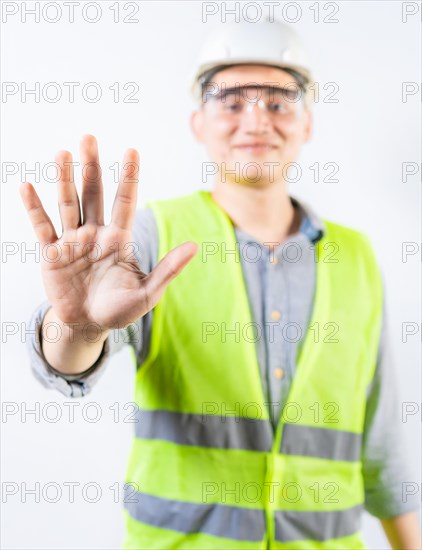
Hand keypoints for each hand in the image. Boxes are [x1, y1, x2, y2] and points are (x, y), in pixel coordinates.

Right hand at [20, 135, 197, 331]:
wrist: (88, 325)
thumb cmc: (119, 309)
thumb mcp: (147, 292)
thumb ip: (168, 269)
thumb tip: (194, 247)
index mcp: (119, 240)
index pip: (125, 202)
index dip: (129, 177)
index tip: (132, 150)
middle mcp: (95, 234)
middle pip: (93, 194)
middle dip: (91, 167)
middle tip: (90, 137)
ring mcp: (72, 241)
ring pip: (68, 204)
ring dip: (64, 179)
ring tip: (63, 153)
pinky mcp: (52, 254)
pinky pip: (42, 227)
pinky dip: (34, 208)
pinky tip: (26, 187)